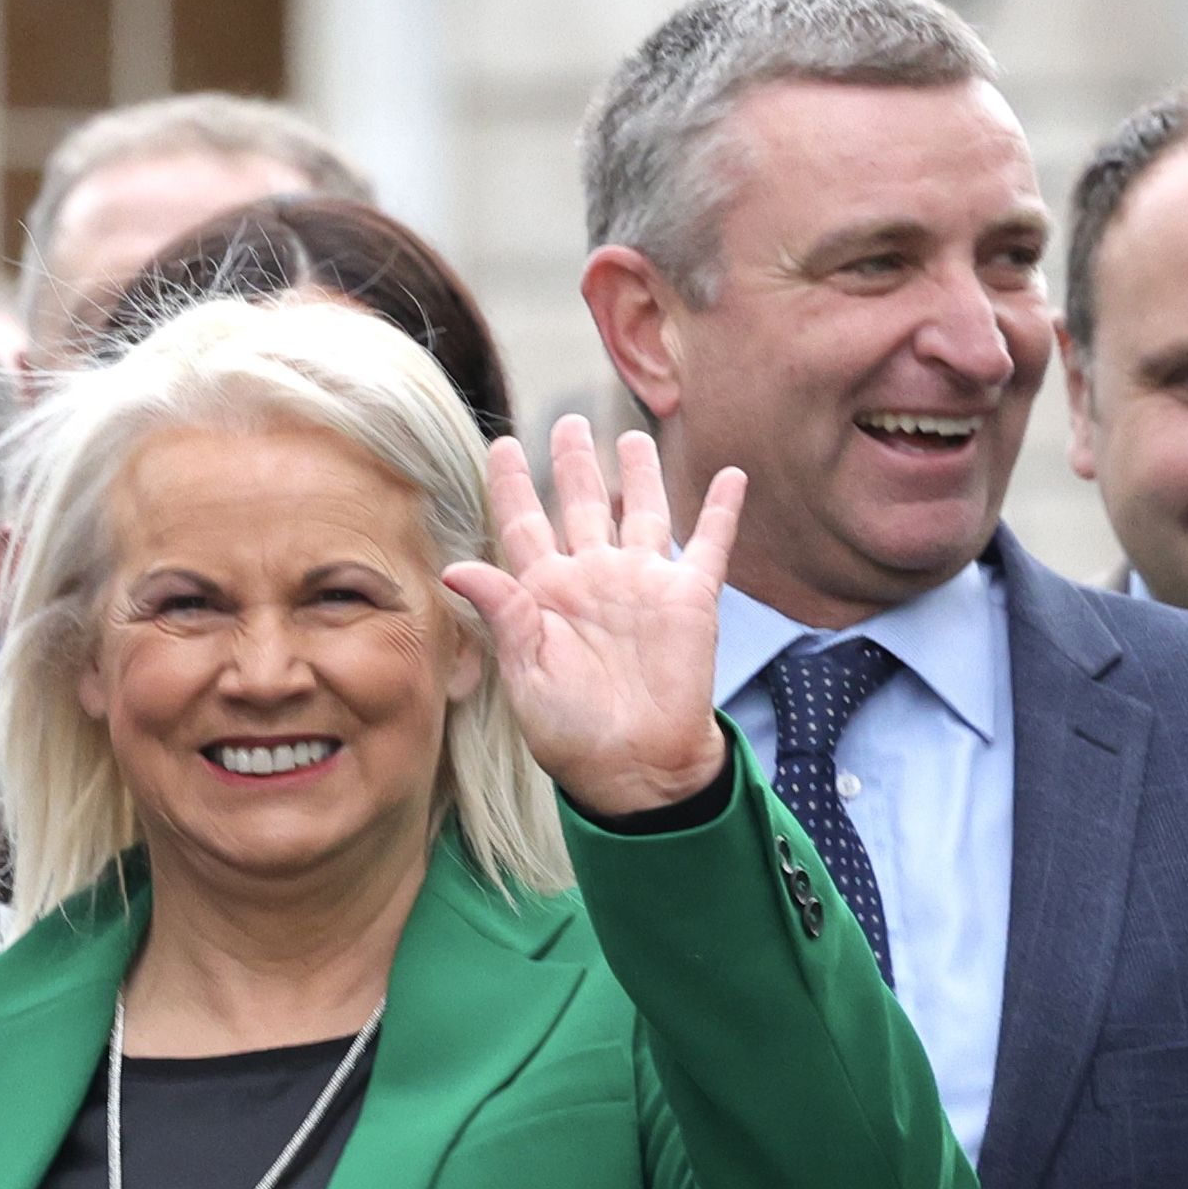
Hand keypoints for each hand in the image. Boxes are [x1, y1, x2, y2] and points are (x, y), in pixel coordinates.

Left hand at [441, 415, 743, 818]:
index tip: (501, 446)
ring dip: (639, 474)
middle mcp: (593, 577)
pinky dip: (722, 510)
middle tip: (567, 422)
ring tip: (633, 436)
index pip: (522, 524)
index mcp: (545, 593)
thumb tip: (453, 565)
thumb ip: (501, 612)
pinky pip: (710, 544)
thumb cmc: (571, 731)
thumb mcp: (525, 674)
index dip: (511, 484)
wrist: (636, 766)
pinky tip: (733, 475)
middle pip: (579, 504)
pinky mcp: (690, 598)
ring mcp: (643, 583)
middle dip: (573, 462)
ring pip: (641, 511)